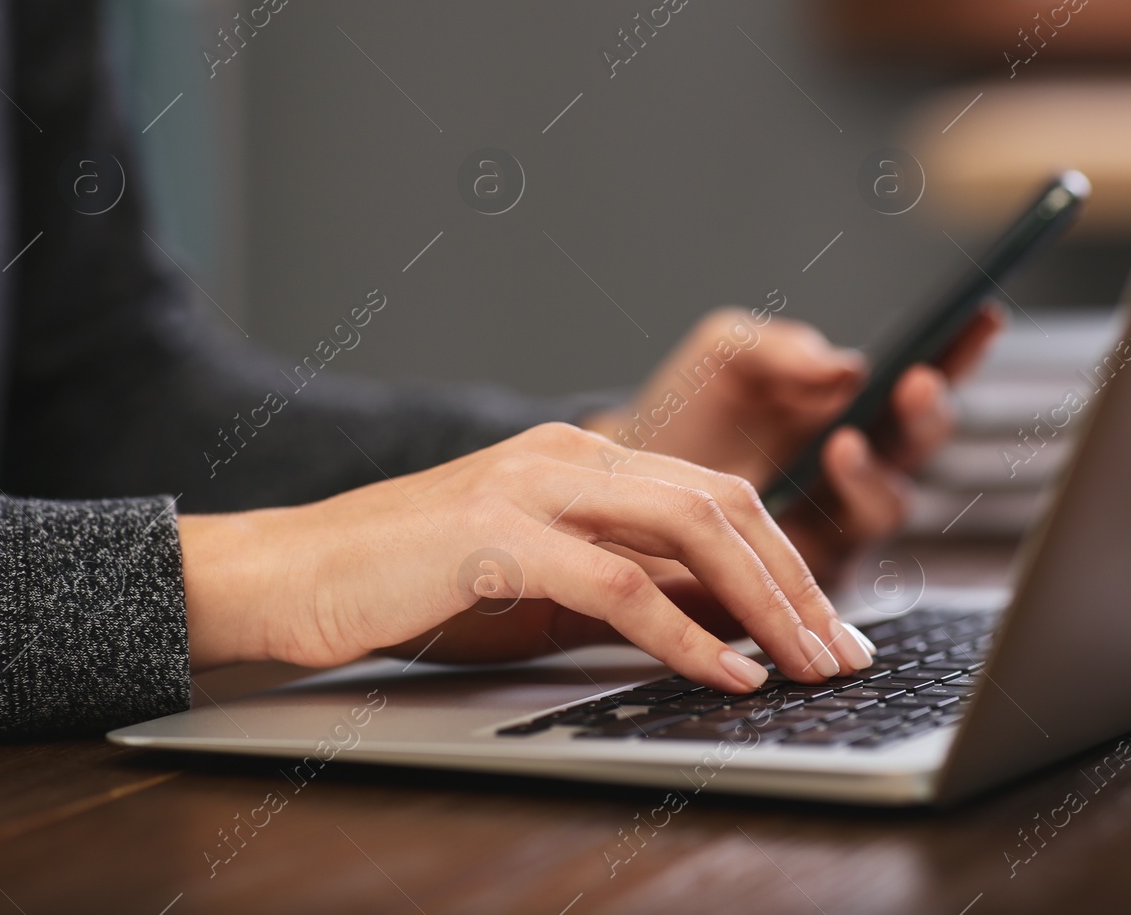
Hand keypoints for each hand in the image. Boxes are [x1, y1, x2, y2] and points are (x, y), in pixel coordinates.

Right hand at [178, 423, 878, 688]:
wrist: (290, 575)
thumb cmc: (410, 584)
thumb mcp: (540, 586)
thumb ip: (628, 588)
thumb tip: (727, 620)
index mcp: (582, 458)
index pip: (716, 495)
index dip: (786, 562)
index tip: (829, 627)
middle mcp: (568, 456)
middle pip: (724, 502)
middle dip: (797, 582)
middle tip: (841, 650)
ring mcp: (534, 486)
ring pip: (690, 529)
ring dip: (764, 604)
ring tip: (807, 664)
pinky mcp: (499, 535)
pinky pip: (622, 584)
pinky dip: (687, 635)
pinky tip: (727, 674)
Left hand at [583, 304, 1004, 582]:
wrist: (618, 487)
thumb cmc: (683, 415)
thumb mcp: (725, 356)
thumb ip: (781, 349)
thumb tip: (845, 366)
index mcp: (851, 408)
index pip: (920, 378)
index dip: (959, 350)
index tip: (978, 316)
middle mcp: (857, 468)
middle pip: (918, 446)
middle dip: (924, 416)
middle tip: (915, 385)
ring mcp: (836, 522)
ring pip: (884, 507)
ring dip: (873, 476)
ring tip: (841, 444)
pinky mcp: (804, 578)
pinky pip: (835, 566)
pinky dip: (826, 542)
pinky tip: (808, 504)